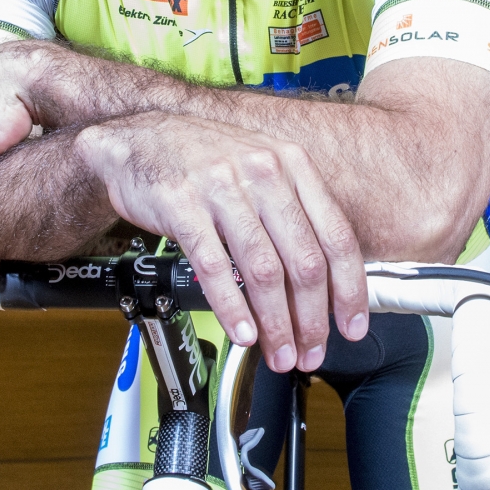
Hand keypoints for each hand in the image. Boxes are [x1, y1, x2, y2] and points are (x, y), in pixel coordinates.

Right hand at [76, 112, 365, 371]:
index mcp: (293, 164)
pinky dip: (232, 308)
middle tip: (310, 351)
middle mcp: (263, 172)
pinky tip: (243, 332)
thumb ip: (293, 214)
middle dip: (312, 318)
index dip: (349, 290)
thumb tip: (323, 281)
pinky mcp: (182, 204)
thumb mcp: (261, 168)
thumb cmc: (203, 160)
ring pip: (263, 270)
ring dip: (276, 322)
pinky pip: (215, 266)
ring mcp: (222, 187)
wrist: (138, 137)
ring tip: (279, 352)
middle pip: (304, 261)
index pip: (337, 236)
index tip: (351, 325)